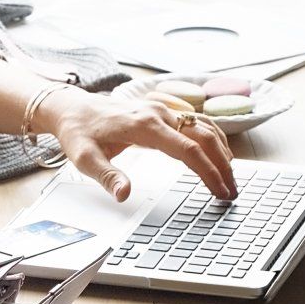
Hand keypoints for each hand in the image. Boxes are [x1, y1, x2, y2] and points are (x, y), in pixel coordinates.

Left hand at [43, 87, 236, 202]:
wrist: (73, 108)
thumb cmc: (79, 132)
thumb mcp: (85, 158)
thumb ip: (106, 177)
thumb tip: (124, 195)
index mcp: (144, 126)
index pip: (188, 149)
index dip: (207, 171)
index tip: (219, 191)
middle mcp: (159, 114)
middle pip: (204, 137)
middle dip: (222, 165)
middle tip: (232, 191)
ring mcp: (163, 110)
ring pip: (205, 128)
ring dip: (222, 152)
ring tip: (231, 178)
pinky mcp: (164, 112)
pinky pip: (197, 123)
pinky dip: (214, 139)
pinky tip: (220, 155)